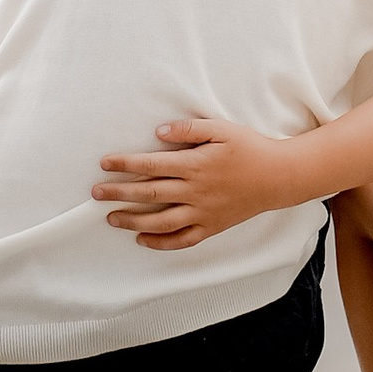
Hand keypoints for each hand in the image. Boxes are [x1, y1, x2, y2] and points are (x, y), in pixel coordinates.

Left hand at [90, 118, 297, 247]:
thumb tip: (158, 132)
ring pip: (160, 222)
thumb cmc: (248, 148)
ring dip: (132, 220)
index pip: (151, 165)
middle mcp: (195, 192)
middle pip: (149, 195)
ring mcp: (202, 213)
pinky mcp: (210, 227)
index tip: (104, 163)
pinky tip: (141, 239)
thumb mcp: (221, 129)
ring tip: (111, 218)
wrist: (277, 177)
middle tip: (96, 193)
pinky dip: (159, 243)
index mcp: (195, 165)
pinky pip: (181, 240)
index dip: (125, 164)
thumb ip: (189, 129)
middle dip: (119, 193)